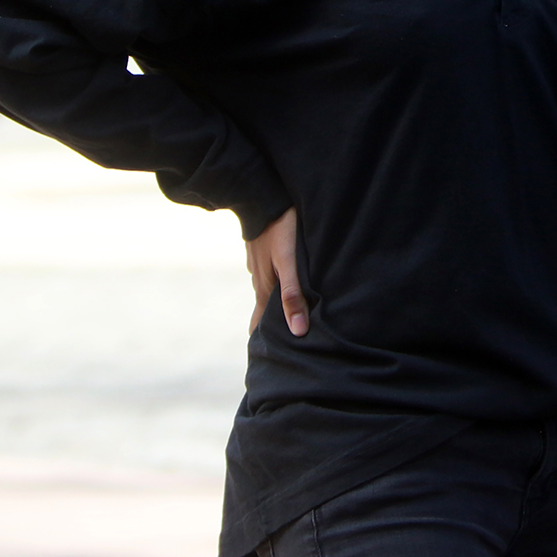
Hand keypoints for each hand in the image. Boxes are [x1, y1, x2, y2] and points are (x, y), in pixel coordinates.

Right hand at [245, 207, 307, 336]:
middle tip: (280, 343)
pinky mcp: (264, 251)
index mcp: (263, 288)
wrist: (261, 196)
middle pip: (264, 308)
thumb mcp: (289, 264)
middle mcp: (258, 279)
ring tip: (287, 316)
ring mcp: (259, 264)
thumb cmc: (279, 230)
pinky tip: (286, 282)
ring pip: (268, 290)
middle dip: (271, 325)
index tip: (267, 360)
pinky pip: (271, 273)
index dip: (263, 340)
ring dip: (276, 304)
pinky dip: (278, 284)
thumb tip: (298, 332)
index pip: (260, 323)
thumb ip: (293, 295)